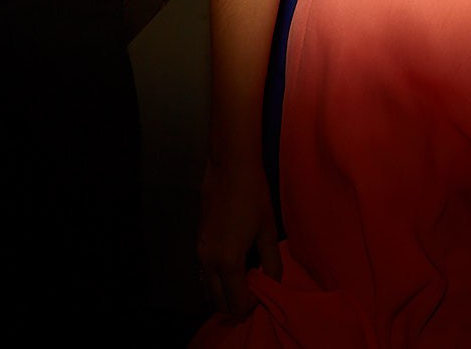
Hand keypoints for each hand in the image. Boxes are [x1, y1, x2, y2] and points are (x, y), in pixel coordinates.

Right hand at [196, 153, 280, 320]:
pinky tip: (237, 264)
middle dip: (238, 304)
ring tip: (248, 278)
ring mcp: (200, 252)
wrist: (230, 166)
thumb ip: (271, 263)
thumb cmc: (253, 196)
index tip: (267, 292)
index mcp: (228, 262)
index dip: (254, 304)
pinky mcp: (198, 241)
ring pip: (211, 288)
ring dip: (227, 292)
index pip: (238, 303)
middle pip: (219, 302)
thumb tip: (272, 283)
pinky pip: (207, 272)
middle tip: (257, 291)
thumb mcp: (268, 231)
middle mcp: (208, 262)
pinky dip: (220, 278)